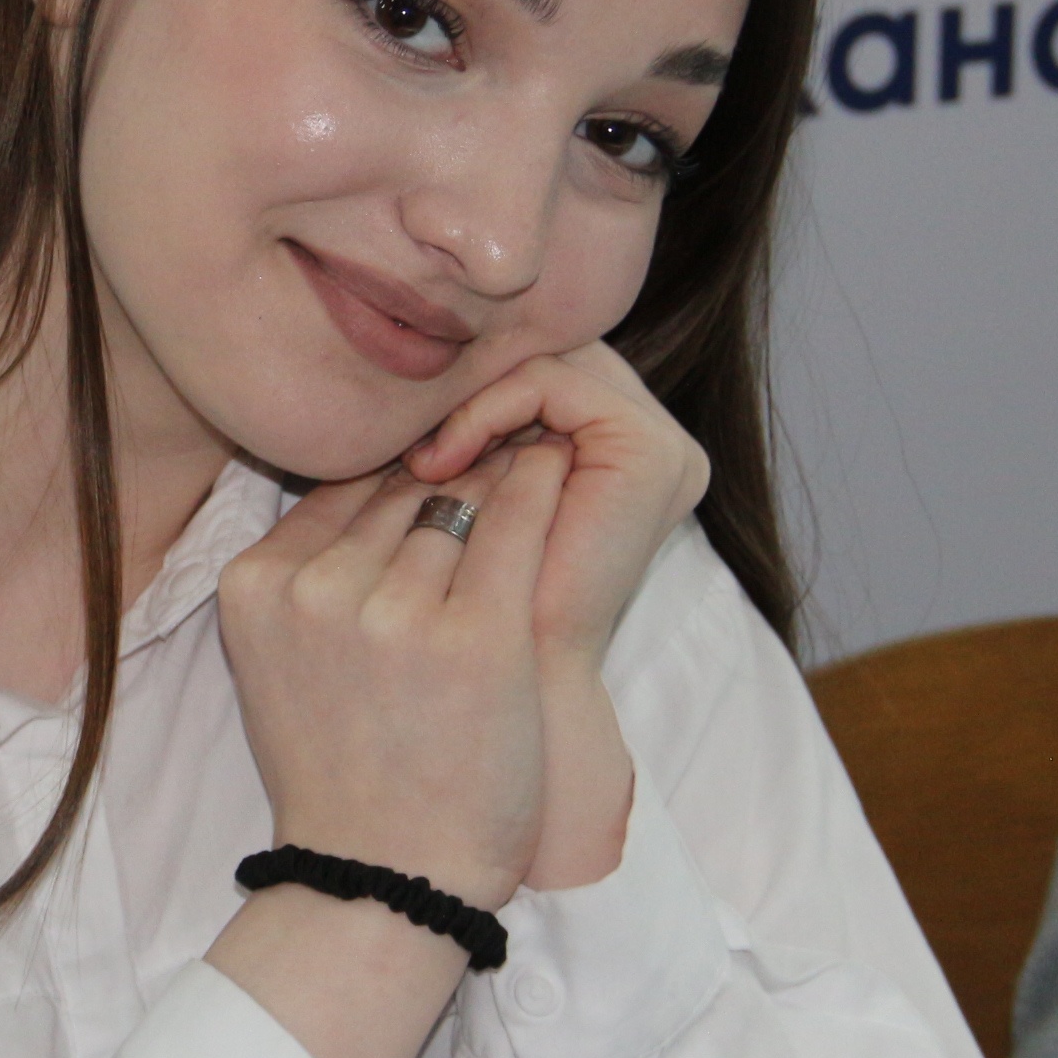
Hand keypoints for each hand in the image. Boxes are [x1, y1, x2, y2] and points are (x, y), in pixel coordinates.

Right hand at [217, 441, 571, 909]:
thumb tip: (376, 478)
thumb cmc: (344, 773)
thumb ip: (306, 574)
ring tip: (534, 451)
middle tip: (492, 446)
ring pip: (454, 502)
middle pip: (395, 490)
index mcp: (254, 587)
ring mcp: (394, 612)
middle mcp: (315, 589)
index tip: (435, 469)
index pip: (336, 489)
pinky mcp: (477, 635)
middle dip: (445, 472)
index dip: (394, 476)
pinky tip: (561, 466)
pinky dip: (542, 489)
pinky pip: (516, 525)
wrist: (387, 874)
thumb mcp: (282, 662)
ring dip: (495, 476)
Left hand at [408, 341, 707, 682]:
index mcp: (619, 450)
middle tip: (400, 437)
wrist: (519, 696)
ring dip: (465, 404)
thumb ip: (460, 442)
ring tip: (414, 462)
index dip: (465, 392)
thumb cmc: (481, 618)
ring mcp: (664, 445)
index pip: (536, 375)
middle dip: (466, 391)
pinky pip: (547, 383)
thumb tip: (395, 372)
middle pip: (545, 361)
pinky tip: (435, 462)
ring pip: (542, 365)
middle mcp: (654, 441)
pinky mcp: (651, 450)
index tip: (393, 438)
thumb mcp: (468, 507)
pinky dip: (481, 411)